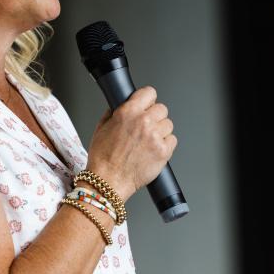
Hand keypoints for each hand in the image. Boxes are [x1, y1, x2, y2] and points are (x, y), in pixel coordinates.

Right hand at [84, 86, 176, 200]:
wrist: (108, 181)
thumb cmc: (103, 158)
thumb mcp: (101, 127)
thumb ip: (114, 112)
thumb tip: (123, 105)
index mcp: (128, 112)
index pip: (149, 92)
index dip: (148, 99)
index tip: (147, 104)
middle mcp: (144, 122)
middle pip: (162, 108)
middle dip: (154, 116)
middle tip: (146, 127)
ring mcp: (155, 137)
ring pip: (168, 124)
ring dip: (161, 131)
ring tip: (148, 141)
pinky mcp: (164, 152)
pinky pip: (172, 140)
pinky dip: (165, 144)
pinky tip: (153, 150)